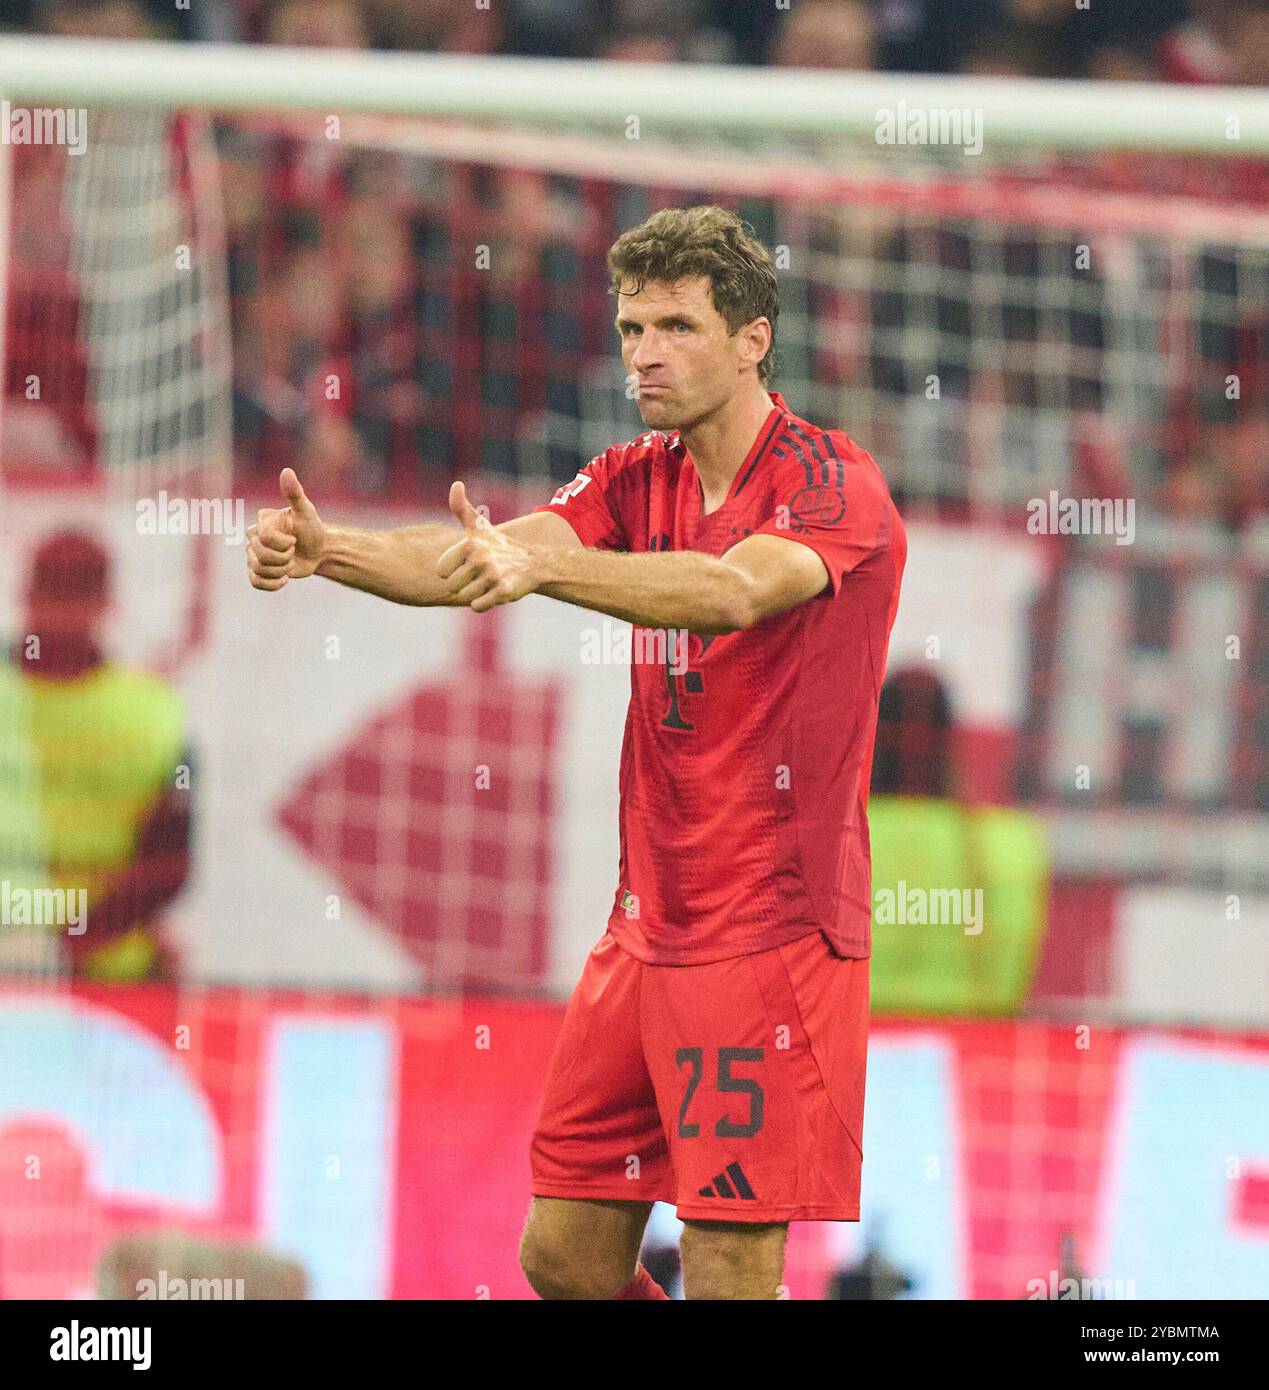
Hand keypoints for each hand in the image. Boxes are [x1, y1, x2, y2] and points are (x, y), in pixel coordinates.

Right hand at [246, 468, 324, 590]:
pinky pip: (256, 582)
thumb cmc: (313, 529)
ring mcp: (253, 555)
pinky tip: (286, 578)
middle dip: (284, 558)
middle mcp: (253, 537)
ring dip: (281, 570)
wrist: (319, 552)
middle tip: (294, 551)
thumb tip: (286, 471)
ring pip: (258, 570)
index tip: (295, 539)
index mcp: (262, 522)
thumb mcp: (307, 511)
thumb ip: (295, 493)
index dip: (284, 544)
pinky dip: (273, 584)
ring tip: (290, 562)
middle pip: (260, 556)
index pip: (265, 538)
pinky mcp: (257, 571)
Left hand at [437, 482, 540, 611]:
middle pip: (452, 586)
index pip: (441, 570)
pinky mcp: (504, 592)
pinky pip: (477, 607)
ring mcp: (493, 575)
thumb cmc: (499, 545)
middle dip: (463, 585)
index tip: (467, 565)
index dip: (452, 571)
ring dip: (474, 594)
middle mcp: (481, 557)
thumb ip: (461, 507)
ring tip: (486, 583)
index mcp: (470, 543)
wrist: (533, 564)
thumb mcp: (479, 526)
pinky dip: (482, 604)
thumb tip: (456, 484)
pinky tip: (492, 593)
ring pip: (464, 597)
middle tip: (478, 576)